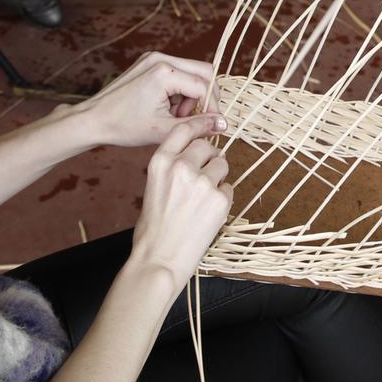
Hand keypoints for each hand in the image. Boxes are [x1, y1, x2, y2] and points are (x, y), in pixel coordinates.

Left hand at [75, 53, 218, 149]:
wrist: (93, 120)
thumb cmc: (123, 126)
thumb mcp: (163, 131)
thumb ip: (197, 126)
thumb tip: (224, 124)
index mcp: (165, 72)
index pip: (204, 86)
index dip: (212, 108)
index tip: (212, 126)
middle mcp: (161, 59)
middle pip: (204, 72)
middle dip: (204, 98)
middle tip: (195, 119)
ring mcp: (154, 58)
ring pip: (192, 72)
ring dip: (191, 95)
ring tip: (175, 116)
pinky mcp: (149, 63)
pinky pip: (177, 72)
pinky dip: (179, 90)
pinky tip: (166, 107)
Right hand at [126, 121, 233, 290]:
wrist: (160, 258)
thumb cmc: (152, 229)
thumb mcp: (153, 188)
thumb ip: (171, 169)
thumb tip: (193, 158)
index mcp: (160, 162)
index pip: (183, 130)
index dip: (199, 124)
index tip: (209, 123)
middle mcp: (181, 167)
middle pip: (206, 146)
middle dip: (210, 156)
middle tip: (207, 172)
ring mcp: (203, 182)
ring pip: (222, 165)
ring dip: (218, 177)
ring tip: (204, 198)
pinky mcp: (220, 199)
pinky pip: (228, 188)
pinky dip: (223, 198)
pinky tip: (208, 213)